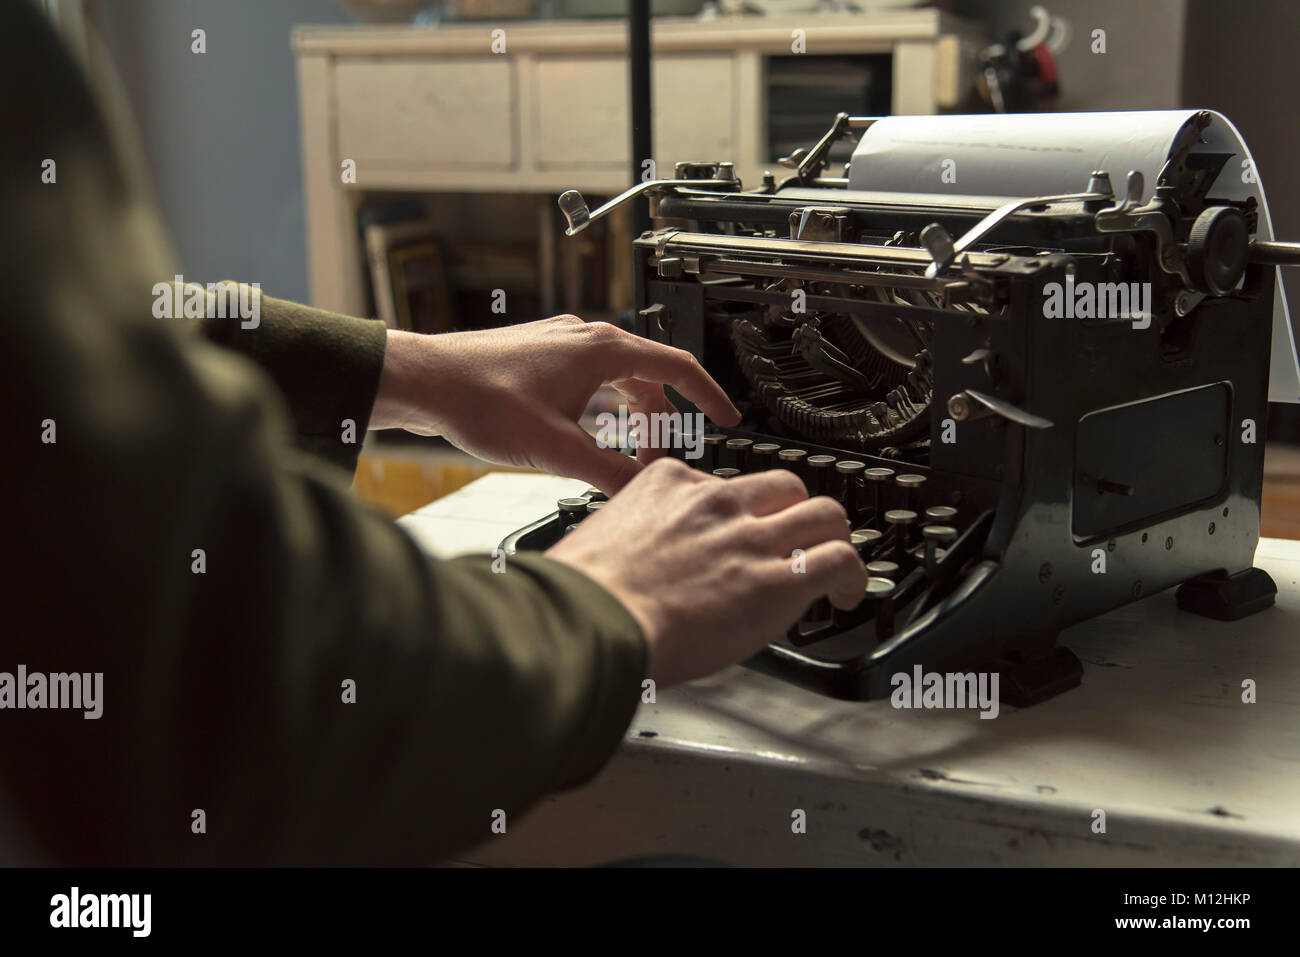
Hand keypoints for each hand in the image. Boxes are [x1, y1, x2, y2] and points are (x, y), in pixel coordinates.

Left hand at [371, 317, 740, 492]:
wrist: (423, 381)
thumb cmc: (478, 399)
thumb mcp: (555, 448)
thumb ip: (606, 472)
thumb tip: (642, 494)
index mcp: (601, 349)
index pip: (677, 367)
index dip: (708, 397)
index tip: (726, 419)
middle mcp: (584, 337)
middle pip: (648, 375)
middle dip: (663, 419)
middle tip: (668, 456)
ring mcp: (560, 343)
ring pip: (616, 377)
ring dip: (630, 415)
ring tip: (630, 454)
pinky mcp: (538, 356)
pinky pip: (589, 378)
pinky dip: (602, 407)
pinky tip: (588, 434)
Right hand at [545, 458, 867, 686]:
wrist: (591, 621)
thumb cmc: (584, 595)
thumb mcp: (599, 539)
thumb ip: (632, 538)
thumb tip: (636, 563)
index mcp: (669, 484)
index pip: (722, 483)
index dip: (738, 512)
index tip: (738, 533)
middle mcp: (716, 503)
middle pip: (784, 486)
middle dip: (794, 514)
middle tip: (794, 540)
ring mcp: (750, 538)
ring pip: (823, 513)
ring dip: (832, 538)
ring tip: (832, 562)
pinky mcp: (777, 579)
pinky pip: (839, 560)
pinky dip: (853, 577)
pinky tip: (847, 595)